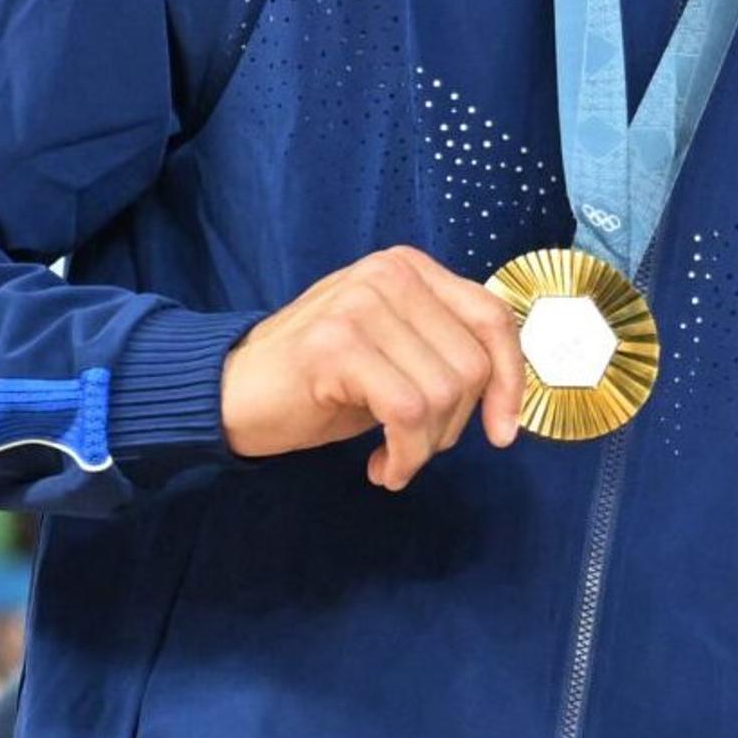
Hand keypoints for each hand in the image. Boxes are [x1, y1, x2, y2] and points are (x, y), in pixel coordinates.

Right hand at [220, 245, 525, 488]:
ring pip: (442, 392)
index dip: (510, 379)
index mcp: (411, 268)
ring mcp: (360, 306)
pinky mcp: (336, 346)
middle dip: (455, 424)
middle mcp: (390, 275)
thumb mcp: (396, 354)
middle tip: (417, 447)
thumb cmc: (319, 382)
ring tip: (396, 458)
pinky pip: (406, 413)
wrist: (227, 393)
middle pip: (471, 363)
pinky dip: (406, 455)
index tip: (504, 431)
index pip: (492, 318)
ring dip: (426, 446)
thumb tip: (507, 391)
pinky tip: (384, 469)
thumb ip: (446, 351)